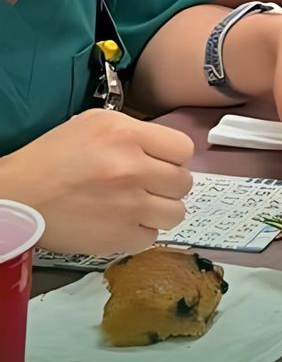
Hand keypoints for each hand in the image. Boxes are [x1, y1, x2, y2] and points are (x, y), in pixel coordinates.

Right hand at [0, 110, 193, 255]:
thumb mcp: (93, 124)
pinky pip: (151, 237)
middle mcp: (133, 169)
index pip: (184, 148)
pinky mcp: (118, 237)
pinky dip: (139, 233)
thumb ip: (134, 132)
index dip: (172, 157)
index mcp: (127, 135)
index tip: (158, 163)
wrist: (16, 196)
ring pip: (176, 213)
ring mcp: (129, 206)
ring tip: (136, 207)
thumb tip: (161, 149)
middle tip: (146, 186)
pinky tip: (120, 223)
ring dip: (159, 211)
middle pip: (184, 183)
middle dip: (167, 185)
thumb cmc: (51, 158)